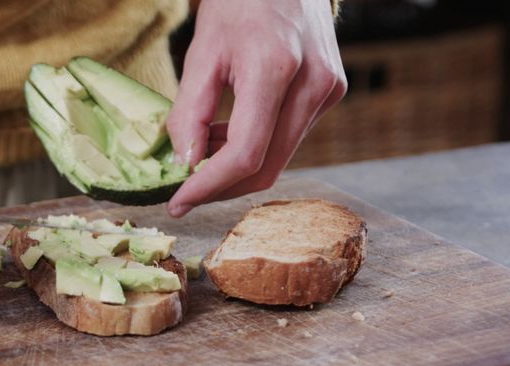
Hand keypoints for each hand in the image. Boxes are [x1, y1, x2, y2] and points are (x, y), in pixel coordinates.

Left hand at [165, 0, 345, 216]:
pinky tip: (229, 134)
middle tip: (185, 192)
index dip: (208, 186)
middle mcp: (313, 83)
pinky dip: (257, 146)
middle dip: (221, 187)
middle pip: (267, 167)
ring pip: (280, 157)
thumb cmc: (240, 1)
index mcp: (276, 67)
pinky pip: (291, 138)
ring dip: (237, 167)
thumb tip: (186, 165)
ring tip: (202, 153)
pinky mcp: (333, 92)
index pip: (245, 153)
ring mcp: (329, 90)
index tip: (177, 202)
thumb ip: (190, 112)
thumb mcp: (202, 50)